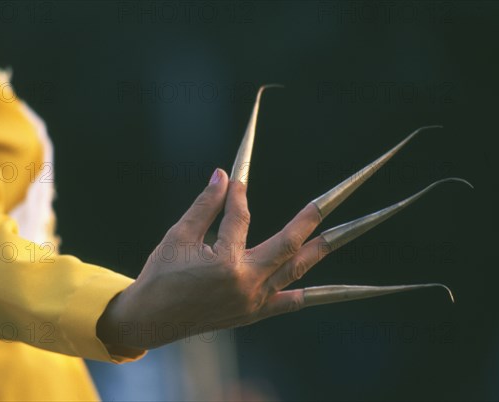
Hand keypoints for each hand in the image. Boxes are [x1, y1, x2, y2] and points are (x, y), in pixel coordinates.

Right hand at [97, 168, 328, 349]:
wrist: (150, 320)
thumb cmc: (160, 276)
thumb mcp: (178, 236)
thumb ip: (205, 205)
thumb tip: (223, 175)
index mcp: (224, 263)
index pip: (240, 218)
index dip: (238, 194)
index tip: (237, 177)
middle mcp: (247, 283)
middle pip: (289, 242)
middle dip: (312, 216)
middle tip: (334, 193)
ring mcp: (254, 301)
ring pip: (297, 270)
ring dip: (321, 248)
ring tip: (349, 230)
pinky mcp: (254, 313)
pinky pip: (291, 303)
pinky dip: (313, 292)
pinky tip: (341, 288)